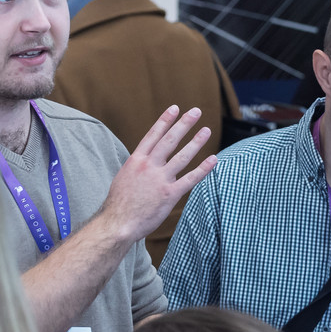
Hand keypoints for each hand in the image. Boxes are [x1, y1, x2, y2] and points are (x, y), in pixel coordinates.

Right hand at [101, 106, 215, 242]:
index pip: (153, 135)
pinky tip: (213, 159)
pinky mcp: (169, 195)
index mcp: (136, 160)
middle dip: (184, 124)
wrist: (117, 223)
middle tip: (196, 112)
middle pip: (169, 140)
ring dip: (196, 142)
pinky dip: (203, 169)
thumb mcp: (124, 177)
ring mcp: (160, 180)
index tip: (175, 108)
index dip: (165, 121)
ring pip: (182, 156)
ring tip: (206, 130)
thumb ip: (139, 166)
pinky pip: (190, 179)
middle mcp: (148, 166)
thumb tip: (149, 159)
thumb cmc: (119, 203)